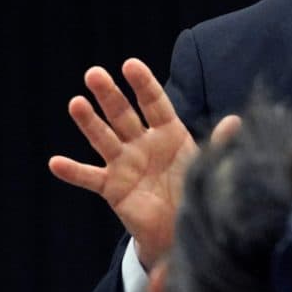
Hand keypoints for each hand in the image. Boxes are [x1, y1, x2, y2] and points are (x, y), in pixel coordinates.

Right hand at [48, 58, 199, 268]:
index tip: (130, 64)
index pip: (155, 103)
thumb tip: (237, 121)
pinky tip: (55, 162)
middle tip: (94, 74)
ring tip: (75, 103)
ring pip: (104, 138)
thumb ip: (220, 143)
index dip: (143, 84)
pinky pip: (90, 178)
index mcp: (169, 133)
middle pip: (123, 114)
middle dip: (109, 94)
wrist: (182, 227)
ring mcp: (125, 163)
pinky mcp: (112, 187)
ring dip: (89, 121)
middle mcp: (143, 143)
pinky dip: (72, 171)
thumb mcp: (210, 164)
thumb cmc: (196, 188)